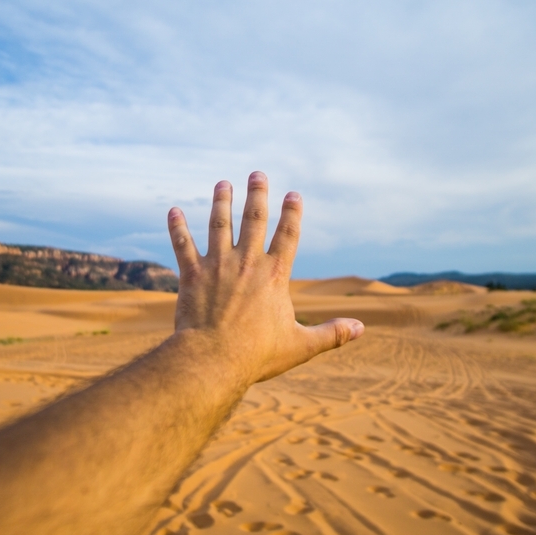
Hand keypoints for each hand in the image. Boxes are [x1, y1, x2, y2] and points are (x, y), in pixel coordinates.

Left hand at [167, 171, 363, 388]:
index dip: (292, 213)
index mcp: (274, 275)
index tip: (294, 194)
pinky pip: (182, 245)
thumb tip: (361, 329)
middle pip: (253, 219)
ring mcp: (217, 266)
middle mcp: (247, 263)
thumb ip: (332, 334)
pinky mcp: (192, 275)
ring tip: (223, 184)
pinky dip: (177, 227)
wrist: (214, 360)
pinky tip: (173, 211)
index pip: (287, 235)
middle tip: (257, 174)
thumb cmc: (258, 355)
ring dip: (221, 202)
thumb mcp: (301, 345)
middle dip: (257, 194)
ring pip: (219, 225)